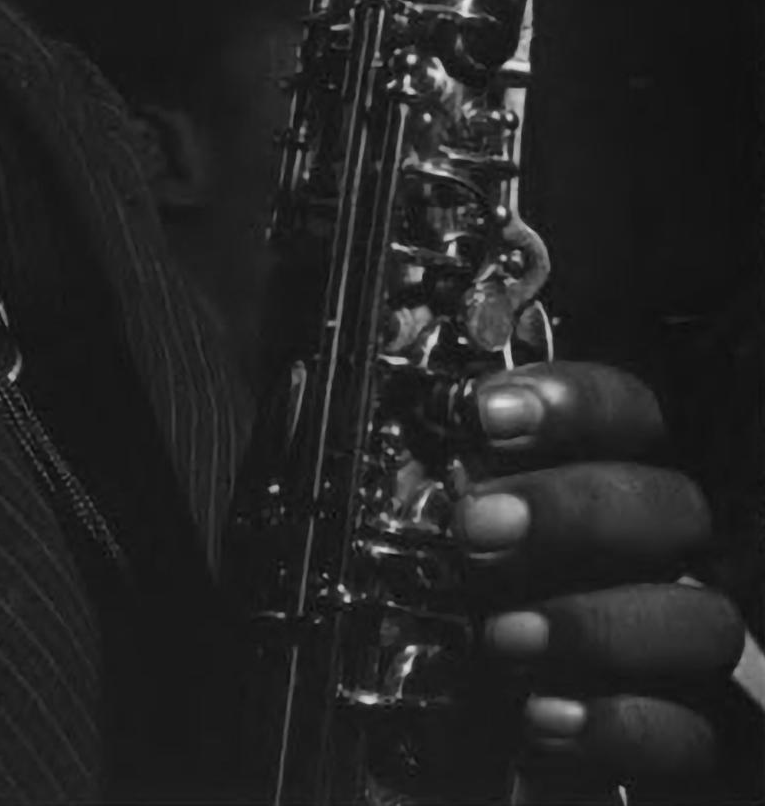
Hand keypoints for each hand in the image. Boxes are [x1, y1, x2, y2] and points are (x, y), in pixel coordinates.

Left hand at [457, 361, 744, 789]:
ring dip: (596, 624)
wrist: (488, 723)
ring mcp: (683, 647)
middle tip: (478, 528)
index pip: (631, 414)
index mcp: (611, 485)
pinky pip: (691, 733)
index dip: (574, 403)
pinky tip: (542, 714)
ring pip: (703, 621)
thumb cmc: (478, 602)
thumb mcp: (465, 533)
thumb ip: (467, 488)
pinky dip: (617, 724)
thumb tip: (431, 448)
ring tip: (502, 636)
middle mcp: (663, 558)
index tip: (489, 413)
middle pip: (675, 506)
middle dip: (574, 511)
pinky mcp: (687, 733)